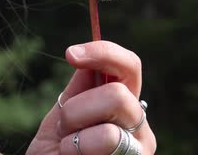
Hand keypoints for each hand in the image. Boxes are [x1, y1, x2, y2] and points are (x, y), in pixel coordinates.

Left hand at [26, 41, 156, 153]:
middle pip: (118, 96)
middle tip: (65, 127)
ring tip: (68, 149)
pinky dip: (75, 153)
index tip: (70, 54)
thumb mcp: (62, 116)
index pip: (129, 66)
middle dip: (78, 109)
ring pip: (109, 133)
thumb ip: (78, 89)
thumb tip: (85, 55)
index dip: (103, 53)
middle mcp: (140, 126)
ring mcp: (140, 152)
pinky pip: (102, 150)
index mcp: (125, 103)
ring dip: (75, 139)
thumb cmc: (57, 152)